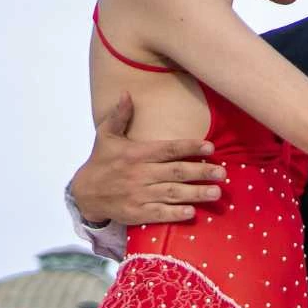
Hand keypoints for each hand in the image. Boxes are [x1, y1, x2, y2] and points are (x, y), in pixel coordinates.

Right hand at [69, 93, 224, 224]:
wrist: (84, 193)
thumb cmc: (101, 161)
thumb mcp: (106, 136)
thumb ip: (119, 116)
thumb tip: (127, 94)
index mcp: (136, 154)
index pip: (168, 149)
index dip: (189, 148)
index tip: (210, 147)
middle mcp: (139, 174)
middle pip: (176, 172)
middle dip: (201, 172)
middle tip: (223, 173)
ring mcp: (138, 195)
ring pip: (172, 193)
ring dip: (196, 194)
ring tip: (216, 193)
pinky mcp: (136, 213)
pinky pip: (160, 213)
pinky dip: (176, 214)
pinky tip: (193, 212)